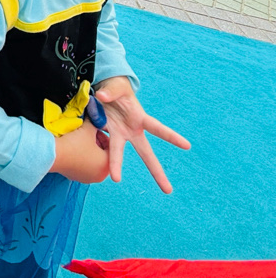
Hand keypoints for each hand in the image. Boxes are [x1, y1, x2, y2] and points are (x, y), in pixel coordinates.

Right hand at [51, 119, 109, 184]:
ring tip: (80, 140)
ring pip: (93, 161)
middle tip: (89, 134)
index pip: (111, 148)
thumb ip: (95, 123)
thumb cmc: (74, 144)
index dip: (104, 136)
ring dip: (89, 151)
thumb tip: (96, 118)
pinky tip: (74, 148)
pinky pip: (84, 166)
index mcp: (107, 165)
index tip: (96, 129)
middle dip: (97, 144)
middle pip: (102, 155)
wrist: (54, 155)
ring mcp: (88, 179)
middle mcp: (100, 175)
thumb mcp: (88, 130)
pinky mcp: (76, 178)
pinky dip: (82, 157)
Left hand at [95, 76, 190, 193]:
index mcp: (140, 119)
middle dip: (157, 171)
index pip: (158, 128)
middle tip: (168, 191)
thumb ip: (111, 91)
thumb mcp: (116, 86)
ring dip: (116, 166)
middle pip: (146, 153)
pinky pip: (98, 143)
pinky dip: (92, 145)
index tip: (187, 146)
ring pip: (117, 153)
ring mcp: (118, 134)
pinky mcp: (104, 134)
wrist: (103, 91)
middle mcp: (131, 131)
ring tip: (116, 180)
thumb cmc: (117, 89)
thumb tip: (101, 97)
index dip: (172, 136)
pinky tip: (89, 155)